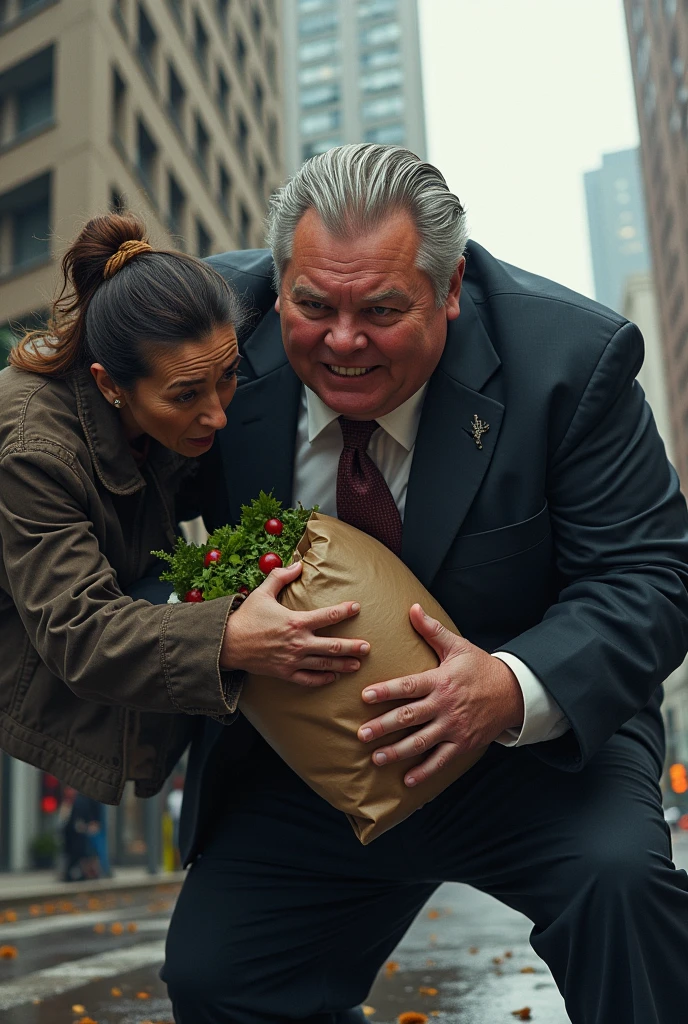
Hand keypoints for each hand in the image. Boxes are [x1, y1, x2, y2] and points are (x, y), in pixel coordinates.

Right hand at [220, 560, 369, 685]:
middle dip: (353, 646)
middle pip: (333, 646)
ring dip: (343, 665)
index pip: (328, 616)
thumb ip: (281, 576)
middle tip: (368, 647)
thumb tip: (298, 563)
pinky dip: (322, 679)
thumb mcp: (262, 592)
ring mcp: (293, 660)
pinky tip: (332, 677)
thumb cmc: (246, 617)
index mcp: (296, 621)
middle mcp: (298, 642)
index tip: (356, 608)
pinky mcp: (285, 673)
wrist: (227, 644)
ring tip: (358, 665)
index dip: (344, 611)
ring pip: (324, 665)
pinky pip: (308, 679)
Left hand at [357, 603, 523, 786]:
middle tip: (361, 734)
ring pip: (421, 742)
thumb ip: (432, 630)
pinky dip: (425, 772)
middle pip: (410, 717)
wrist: (513, 692)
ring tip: (376, 758)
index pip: (408, 686)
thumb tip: (413, 608)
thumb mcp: (457, 646)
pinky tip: (407, 780)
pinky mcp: (463, 743)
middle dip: (383, 727)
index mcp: (440, 681)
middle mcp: (445, 706)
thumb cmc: (480, 667)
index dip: (386, 691)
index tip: (365, 696)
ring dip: (397, 751)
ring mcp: (454, 727)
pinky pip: (441, 760)